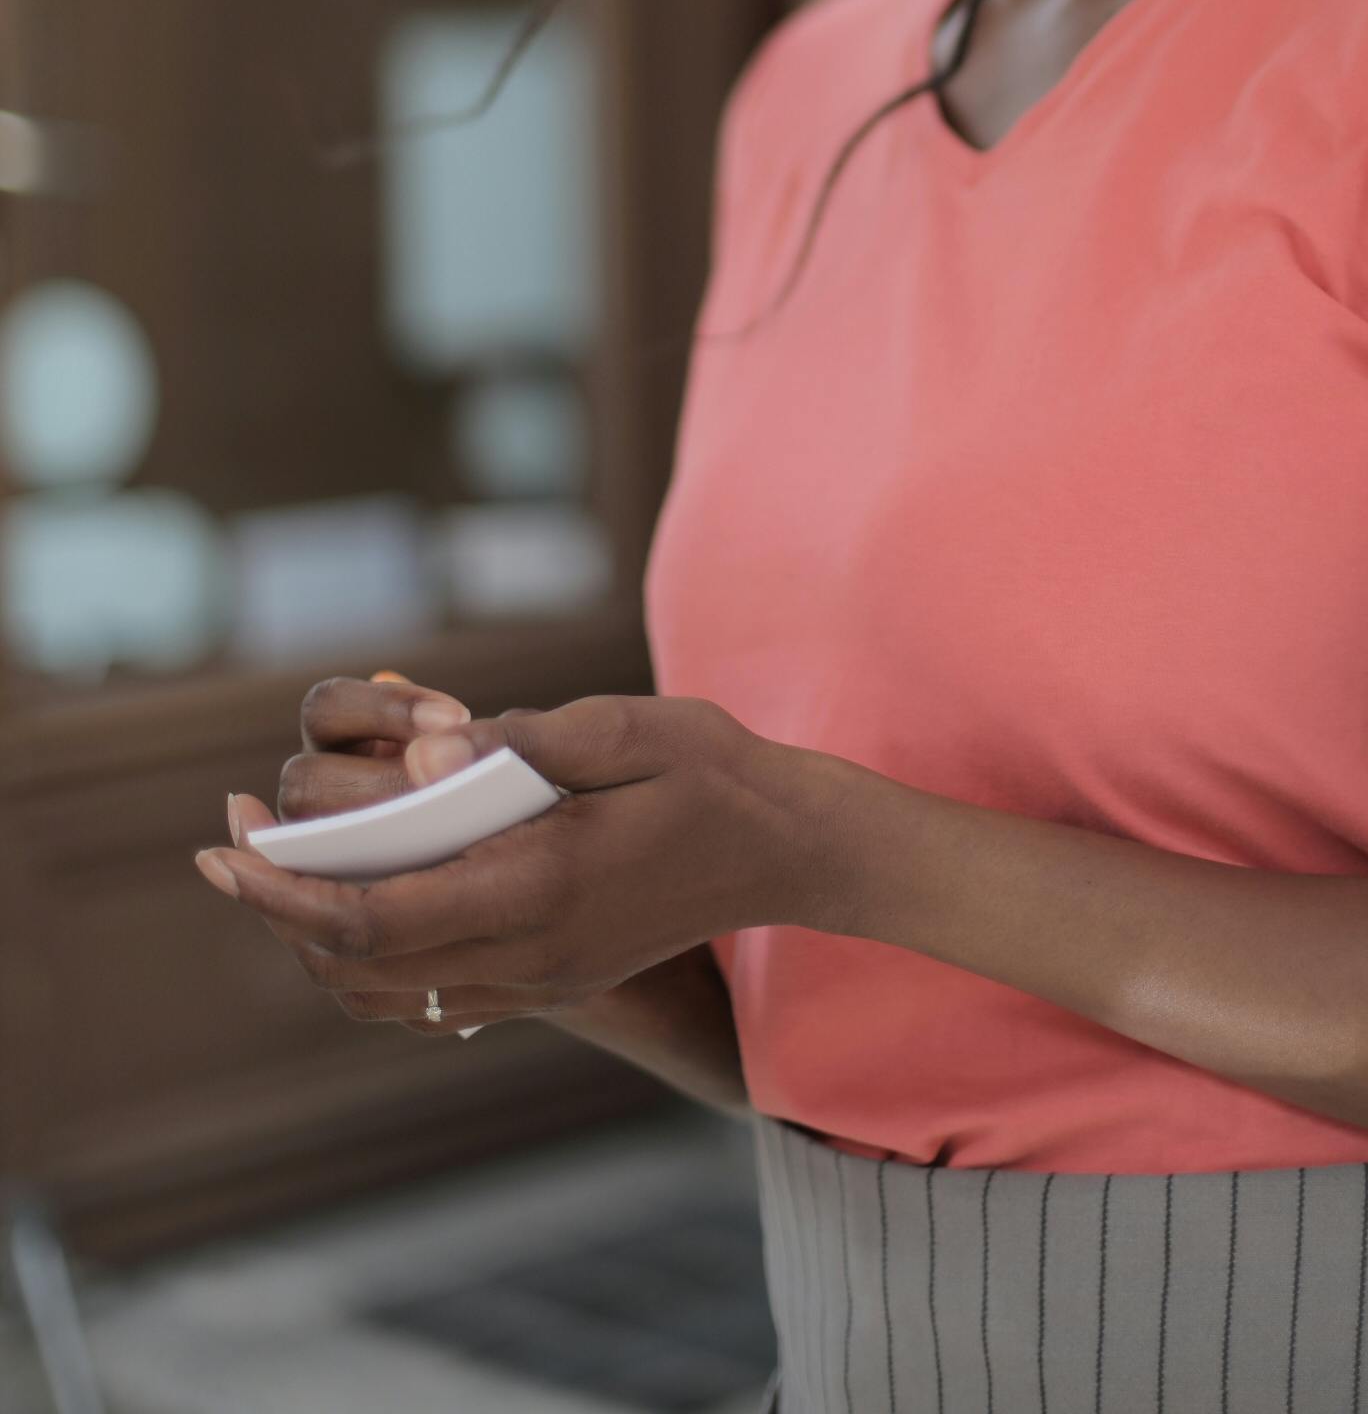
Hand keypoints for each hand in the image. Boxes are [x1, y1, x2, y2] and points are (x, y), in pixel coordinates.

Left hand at [194, 693, 804, 1043]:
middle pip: (359, 963)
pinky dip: (369, 960)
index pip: (376, 913)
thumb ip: (530, 740)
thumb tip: (430, 748)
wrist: (788, 849)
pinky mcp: (549, 984)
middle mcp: (529, 953)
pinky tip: (357, 902)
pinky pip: (428, 996)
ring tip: (277, 869)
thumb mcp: (633, 726)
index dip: (284, 886)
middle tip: (225, 840)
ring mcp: (538, 980)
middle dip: (276, 907)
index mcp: (540, 886)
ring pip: (385, 991)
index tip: (224, 845)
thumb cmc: (714, 771)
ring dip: (316, 937)